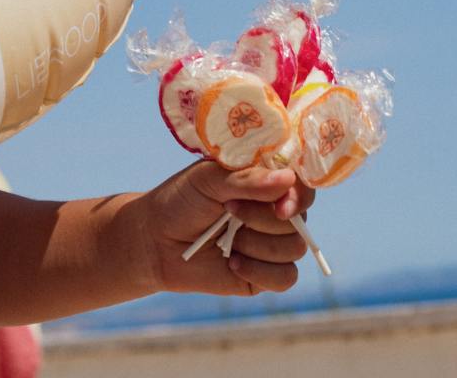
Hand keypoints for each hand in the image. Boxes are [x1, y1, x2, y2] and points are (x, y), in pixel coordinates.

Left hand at [133, 160, 316, 296]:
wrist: (156, 241)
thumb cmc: (180, 201)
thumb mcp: (207, 180)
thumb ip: (246, 179)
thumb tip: (288, 179)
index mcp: (263, 181)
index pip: (301, 185)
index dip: (298, 196)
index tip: (281, 207)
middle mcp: (273, 212)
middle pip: (299, 222)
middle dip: (261, 219)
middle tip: (227, 210)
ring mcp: (272, 244)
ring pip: (294, 249)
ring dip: (256, 245)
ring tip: (225, 239)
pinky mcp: (266, 275)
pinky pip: (285, 278)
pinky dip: (258, 271)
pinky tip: (232, 263)